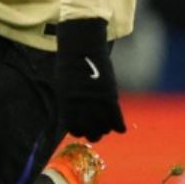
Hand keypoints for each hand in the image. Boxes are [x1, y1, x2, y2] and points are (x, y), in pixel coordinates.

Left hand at [55, 18, 124, 140]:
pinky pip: (116, 118)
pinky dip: (119, 125)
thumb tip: (75, 118)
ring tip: (105, 128)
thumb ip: (70, 103)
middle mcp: (81, 105)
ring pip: (104, 127)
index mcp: (66, 103)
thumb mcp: (64, 86)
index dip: (77, 132)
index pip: (73, 127)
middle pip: (89, 131)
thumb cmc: (70, 65)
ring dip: (105, 130)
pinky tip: (120, 128)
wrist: (81, 49)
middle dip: (92, 134)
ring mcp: (96, 101)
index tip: (80, 131)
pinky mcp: (110, 95)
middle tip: (95, 134)